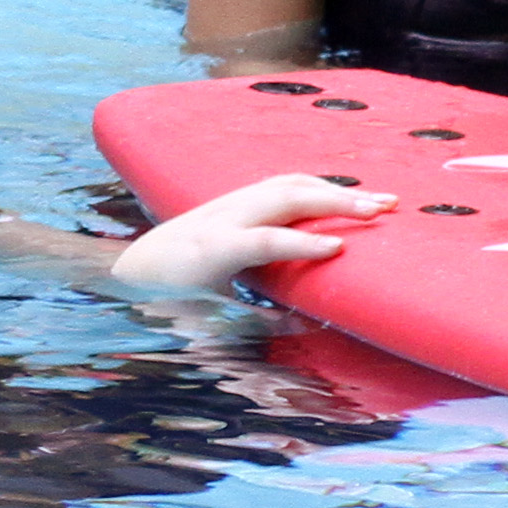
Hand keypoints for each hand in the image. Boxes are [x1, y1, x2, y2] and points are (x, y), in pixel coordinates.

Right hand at [103, 172, 389, 293]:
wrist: (117, 280)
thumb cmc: (171, 288)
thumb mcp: (225, 291)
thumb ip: (263, 303)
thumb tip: (299, 322)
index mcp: (234, 212)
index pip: (289, 186)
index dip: (330, 188)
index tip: (372, 198)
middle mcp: (231, 208)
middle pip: (296, 185)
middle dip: (345, 191)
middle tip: (390, 202)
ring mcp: (222, 224)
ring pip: (286, 199)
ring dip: (333, 202)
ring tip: (372, 212)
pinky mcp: (215, 249)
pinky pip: (266, 239)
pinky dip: (302, 240)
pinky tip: (333, 245)